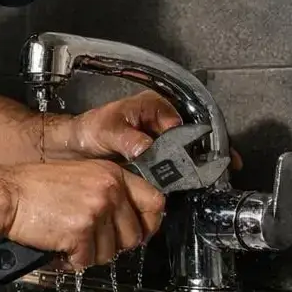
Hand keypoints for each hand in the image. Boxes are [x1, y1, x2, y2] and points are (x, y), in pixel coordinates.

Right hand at [0, 160, 165, 269]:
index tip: (139, 232)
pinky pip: (87, 261)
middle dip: (113, 245)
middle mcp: (109, 191)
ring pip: (110, 252)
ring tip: (68, 240)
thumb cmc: (34, 188)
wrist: (6, 195)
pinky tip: (58, 247)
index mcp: (112, 174)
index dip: (149, 224)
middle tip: (90, 240)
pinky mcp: (80, 232)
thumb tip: (128, 218)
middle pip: (134, 235)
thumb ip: (107, 191)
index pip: (155, 202)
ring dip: (89, 254)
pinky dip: (71, 261)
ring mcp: (96, 211)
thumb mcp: (80, 176)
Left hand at [63, 90, 243, 169]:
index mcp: (154, 106)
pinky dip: (181, 175)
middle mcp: (162, 121)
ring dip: (195, 166)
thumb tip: (147, 148)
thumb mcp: (107, 130)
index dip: (195, 139)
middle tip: (215, 170)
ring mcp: (161, 140)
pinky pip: (174, 165)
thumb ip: (128, 139)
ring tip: (206, 179)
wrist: (76, 147)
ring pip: (186, 152)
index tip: (199, 155)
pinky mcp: (157, 157)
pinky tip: (187, 185)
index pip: (183, 121)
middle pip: (191, 137)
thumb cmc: (89, 130)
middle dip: (205, 154)